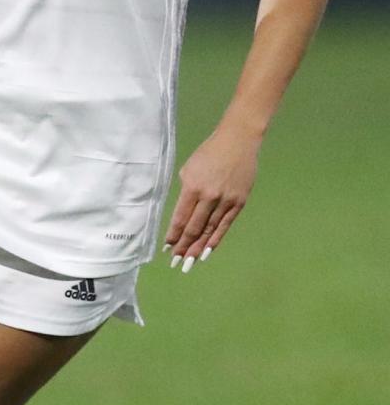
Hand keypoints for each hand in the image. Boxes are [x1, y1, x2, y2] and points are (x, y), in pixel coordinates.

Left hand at [163, 124, 259, 271]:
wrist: (238, 141)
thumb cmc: (208, 154)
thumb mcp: (189, 169)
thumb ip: (186, 193)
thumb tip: (182, 216)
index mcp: (193, 186)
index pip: (181, 217)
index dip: (174, 235)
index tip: (166, 248)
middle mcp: (209, 196)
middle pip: (195, 228)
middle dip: (183, 247)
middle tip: (176, 262)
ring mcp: (226, 200)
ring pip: (210, 230)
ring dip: (198, 248)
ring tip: (188, 263)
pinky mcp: (239, 203)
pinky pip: (225, 226)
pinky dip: (215, 241)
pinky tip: (206, 252)